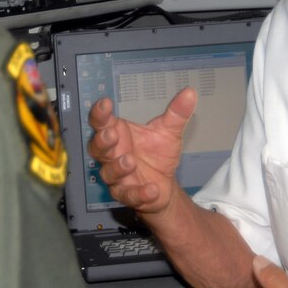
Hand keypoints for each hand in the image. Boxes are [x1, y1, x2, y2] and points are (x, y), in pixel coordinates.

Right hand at [87, 86, 196, 214]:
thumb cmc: (157, 155)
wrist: (165, 184)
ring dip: (118, 167)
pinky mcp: (127, 194)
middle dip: (102, 141)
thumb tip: (190, 92)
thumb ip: (176, 113)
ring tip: (130, 160)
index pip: (101, 121)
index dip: (100, 113)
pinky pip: (129, 195)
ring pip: (108, 172)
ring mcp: (117, 176)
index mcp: (117, 134)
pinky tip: (152, 189)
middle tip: (112, 134)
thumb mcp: (169, 132)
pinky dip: (139, 193)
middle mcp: (112, 155)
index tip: (106, 103)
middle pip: (97, 147)